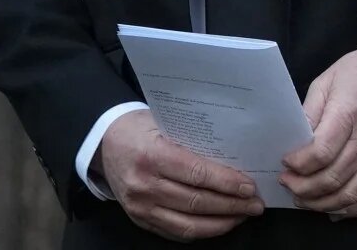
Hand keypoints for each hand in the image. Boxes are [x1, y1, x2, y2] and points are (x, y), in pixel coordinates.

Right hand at [94, 110, 262, 241]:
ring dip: (221, 223)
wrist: (102, 142)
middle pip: (197, 202)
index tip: (249, 186)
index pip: (197, 174)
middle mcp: (144, 185)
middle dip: (231, 206)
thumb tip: (233, 158)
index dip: (227, 183)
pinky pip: (176, 233)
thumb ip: (193, 141)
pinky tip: (219, 223)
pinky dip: (201, 230)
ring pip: (189, 225)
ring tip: (242, 215)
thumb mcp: (163, 123)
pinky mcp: (140, 220)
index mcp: (151, 156)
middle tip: (254, 204)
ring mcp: (140, 207)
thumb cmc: (137, 127)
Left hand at [280, 45, 356, 218]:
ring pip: (351, 194)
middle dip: (302, 188)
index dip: (298, 164)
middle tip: (287, 184)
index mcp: (348, 113)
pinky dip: (351, 210)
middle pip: (332, 178)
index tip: (285, 162)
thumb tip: (294, 140)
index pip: (321, 153)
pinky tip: (332, 210)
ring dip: (322, 203)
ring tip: (303, 199)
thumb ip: (310, 111)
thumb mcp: (327, 80)